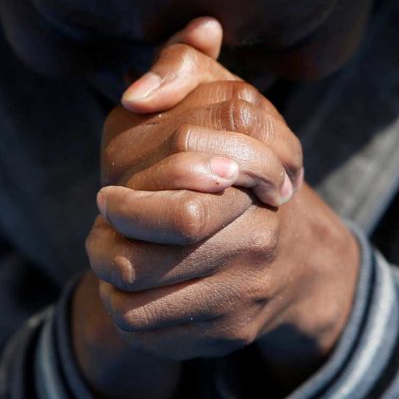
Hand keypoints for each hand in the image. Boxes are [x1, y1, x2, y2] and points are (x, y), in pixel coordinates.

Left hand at [87, 18, 360, 389]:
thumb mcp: (225, 100)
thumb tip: (136, 92)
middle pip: (146, 258)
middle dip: (106, 244)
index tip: (105, 196)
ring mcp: (248, 290)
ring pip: (138, 298)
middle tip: (100, 230)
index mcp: (258, 177)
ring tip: (108, 256)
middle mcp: (260, 239)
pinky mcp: (233, 331)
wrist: (298, 263)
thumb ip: (182, 67)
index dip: (126, 203)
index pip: (177, 200)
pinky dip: (125, 310)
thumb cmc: (243, 173)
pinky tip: (131, 290)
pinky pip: (150, 329)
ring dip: (108, 278)